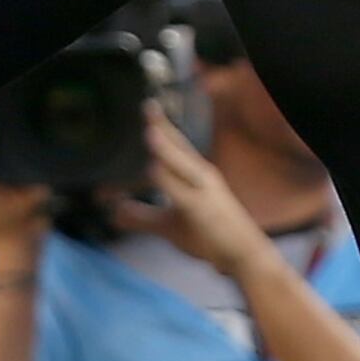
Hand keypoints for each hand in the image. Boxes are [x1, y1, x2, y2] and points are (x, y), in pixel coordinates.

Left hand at [108, 112, 272, 280]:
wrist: (245, 254)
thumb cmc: (210, 235)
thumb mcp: (169, 226)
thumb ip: (142, 217)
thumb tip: (114, 213)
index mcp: (195, 174)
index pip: (177, 144)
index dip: (161, 126)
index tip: (148, 107)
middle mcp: (201, 176)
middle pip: (180, 146)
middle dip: (162, 126)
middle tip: (147, 105)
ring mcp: (202, 192)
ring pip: (181, 164)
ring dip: (165, 149)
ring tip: (149, 132)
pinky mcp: (201, 210)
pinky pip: (182, 191)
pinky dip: (166, 179)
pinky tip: (152, 169)